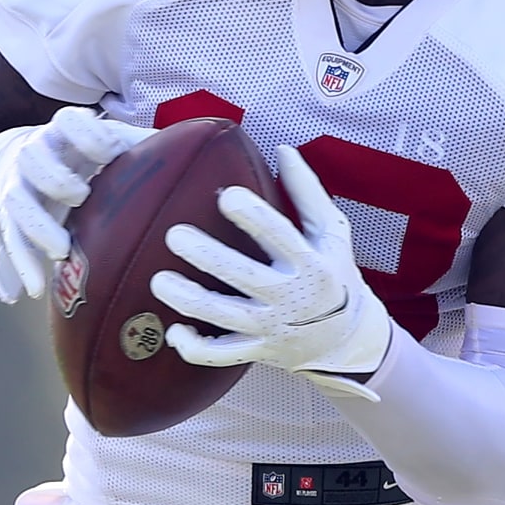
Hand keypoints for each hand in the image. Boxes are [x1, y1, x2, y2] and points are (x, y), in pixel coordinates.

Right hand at [0, 107, 152, 303]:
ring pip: (17, 203)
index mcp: (64, 133)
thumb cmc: (80, 153)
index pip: (69, 121)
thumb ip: (143, 147)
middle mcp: (35, 153)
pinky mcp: (6, 216)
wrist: (13, 157)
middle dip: (56, 178)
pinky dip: (22, 266)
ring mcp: (17, 185)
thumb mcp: (109, 143)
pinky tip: (35, 289)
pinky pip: (9, 241)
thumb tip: (202, 149)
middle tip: (79, 197)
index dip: (86, 132)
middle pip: (34, 158)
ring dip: (37, 227)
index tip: (108, 152)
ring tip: (60, 251)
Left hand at [151, 146, 391, 399]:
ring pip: (223, 316)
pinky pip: (220, 355)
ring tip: (159, 280)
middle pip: (242, 276)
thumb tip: (282, 148)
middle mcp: (289, 296)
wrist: (346, 338)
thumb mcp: (332, 232)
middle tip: (175, 234)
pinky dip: (195, 348)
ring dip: (188, 300)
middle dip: (206, 256)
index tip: (226, 196)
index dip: (254, 217)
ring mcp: (270, 327)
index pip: (280, 236)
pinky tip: (173, 331)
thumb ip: (307, 191)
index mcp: (310, 262)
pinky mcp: (256, 350)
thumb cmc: (334, 272)